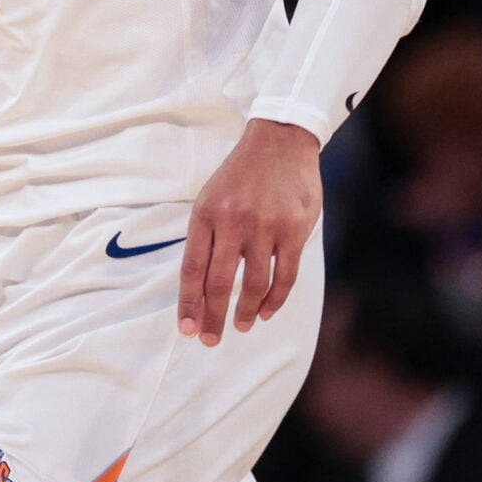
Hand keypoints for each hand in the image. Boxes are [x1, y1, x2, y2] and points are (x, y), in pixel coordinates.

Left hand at [180, 118, 321, 345]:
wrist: (280, 142)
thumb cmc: (242, 175)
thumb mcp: (212, 197)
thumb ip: (207, 236)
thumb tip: (200, 284)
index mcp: (205, 214)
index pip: (192, 269)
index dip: (189, 303)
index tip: (187, 328)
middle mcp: (232, 222)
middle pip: (218, 283)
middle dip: (213, 317)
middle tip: (210, 339)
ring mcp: (265, 227)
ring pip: (253, 284)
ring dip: (245, 312)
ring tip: (241, 326)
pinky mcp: (294, 231)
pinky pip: (284, 277)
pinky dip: (274, 300)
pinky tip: (265, 312)